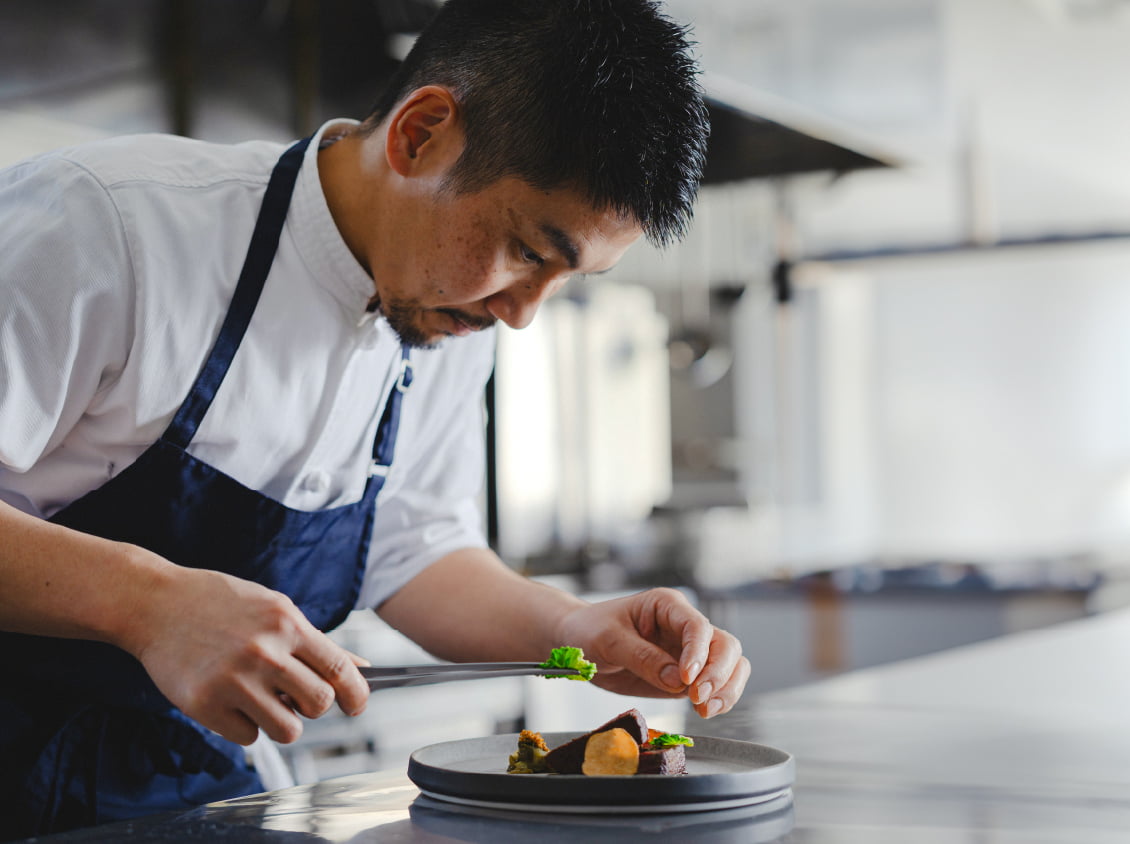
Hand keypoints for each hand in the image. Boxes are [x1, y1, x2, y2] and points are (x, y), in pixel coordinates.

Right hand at [124, 564, 369, 745]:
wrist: (154, 603)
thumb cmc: (220, 604)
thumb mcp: (274, 608)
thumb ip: (315, 642)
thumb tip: (360, 668)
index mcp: (287, 624)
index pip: (339, 671)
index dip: (356, 695)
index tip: (355, 706)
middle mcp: (265, 652)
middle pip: (318, 705)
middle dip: (312, 706)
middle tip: (293, 695)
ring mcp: (234, 681)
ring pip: (287, 730)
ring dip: (280, 721)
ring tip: (260, 698)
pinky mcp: (204, 705)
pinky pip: (248, 738)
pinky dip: (244, 725)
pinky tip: (230, 700)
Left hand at [555, 587, 749, 717]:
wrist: (578, 643)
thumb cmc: (589, 630)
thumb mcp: (608, 640)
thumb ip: (642, 658)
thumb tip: (678, 681)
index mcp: (667, 606)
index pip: (698, 626)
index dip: (698, 653)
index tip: (687, 680)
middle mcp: (685, 626)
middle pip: (725, 645)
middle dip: (718, 674)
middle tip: (696, 698)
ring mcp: (690, 652)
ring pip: (731, 665)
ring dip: (726, 688)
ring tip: (705, 709)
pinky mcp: (687, 676)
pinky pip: (717, 685)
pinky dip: (719, 699)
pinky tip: (704, 711)